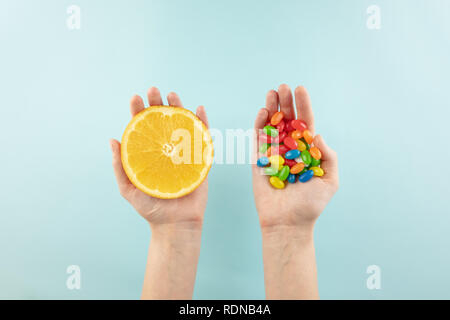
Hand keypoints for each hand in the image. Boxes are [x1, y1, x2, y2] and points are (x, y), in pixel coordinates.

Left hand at [110, 87, 208, 230]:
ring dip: (179, 107)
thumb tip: (111, 140)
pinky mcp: (200, 159)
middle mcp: (166, 149)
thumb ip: (120, 166)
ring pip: (182, 125)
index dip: (138, 111)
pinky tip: (198, 108)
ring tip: (172, 94)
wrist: (175, 225)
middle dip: (157, 103)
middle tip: (153, 90)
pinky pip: (203, 138)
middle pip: (162, 121)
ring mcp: (183, 153)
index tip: (135, 98)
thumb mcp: (128, 189)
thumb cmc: (150, 209)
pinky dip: (202, 122)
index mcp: (148, 154)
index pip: (142, 128)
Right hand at [252, 84, 338, 232]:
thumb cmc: (310, 205)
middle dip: (285, 102)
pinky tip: (262, 111)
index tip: (301, 89)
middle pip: (287, 120)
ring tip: (272, 92)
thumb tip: (318, 134)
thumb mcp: (330, 180)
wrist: (288, 222)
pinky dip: (259, 124)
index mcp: (306, 151)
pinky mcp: (258, 160)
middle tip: (283, 86)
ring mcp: (272, 153)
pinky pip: (257, 139)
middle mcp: (289, 149)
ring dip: (271, 108)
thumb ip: (328, 156)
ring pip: (271, 125)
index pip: (305, 123)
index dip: (303, 106)